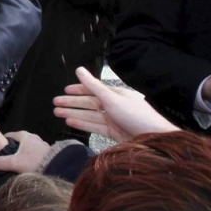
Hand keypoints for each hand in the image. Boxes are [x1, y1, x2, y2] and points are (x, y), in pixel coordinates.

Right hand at [0, 130, 49, 173]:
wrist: (55, 166)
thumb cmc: (33, 162)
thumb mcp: (14, 163)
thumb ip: (1, 162)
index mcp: (24, 136)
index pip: (10, 135)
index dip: (5, 141)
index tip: (1, 147)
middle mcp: (33, 137)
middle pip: (20, 141)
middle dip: (15, 147)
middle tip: (10, 156)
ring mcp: (42, 143)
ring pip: (29, 146)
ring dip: (24, 152)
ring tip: (20, 161)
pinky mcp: (48, 151)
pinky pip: (36, 152)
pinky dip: (32, 156)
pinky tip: (31, 164)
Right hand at [53, 67, 177, 141]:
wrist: (155, 141)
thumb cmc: (135, 117)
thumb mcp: (112, 99)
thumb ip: (93, 86)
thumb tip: (79, 69)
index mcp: (117, 95)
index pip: (94, 90)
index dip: (79, 89)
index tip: (64, 90)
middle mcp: (115, 106)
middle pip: (89, 103)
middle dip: (72, 103)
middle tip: (55, 104)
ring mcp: (114, 120)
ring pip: (90, 115)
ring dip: (74, 113)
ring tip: (57, 113)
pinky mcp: (114, 133)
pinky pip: (95, 127)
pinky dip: (83, 124)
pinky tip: (71, 122)